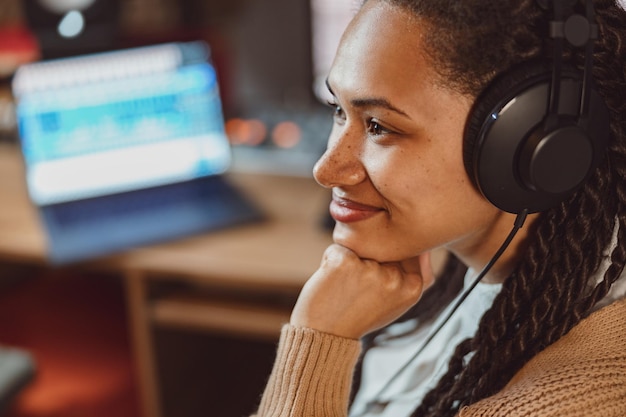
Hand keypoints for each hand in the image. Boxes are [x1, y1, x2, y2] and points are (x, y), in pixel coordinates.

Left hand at [290, 244, 433, 338]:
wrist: (326, 335)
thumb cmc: (362, 314)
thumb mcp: (398, 300)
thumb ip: (416, 275)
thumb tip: (424, 249)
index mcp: (413, 286)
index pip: (406, 253)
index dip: (386, 264)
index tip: (374, 285)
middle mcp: (394, 278)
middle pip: (382, 247)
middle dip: (368, 260)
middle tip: (357, 288)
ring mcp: (369, 270)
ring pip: (360, 245)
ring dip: (350, 260)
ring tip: (345, 286)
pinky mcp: (344, 262)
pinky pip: (338, 248)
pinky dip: (331, 260)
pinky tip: (331, 281)